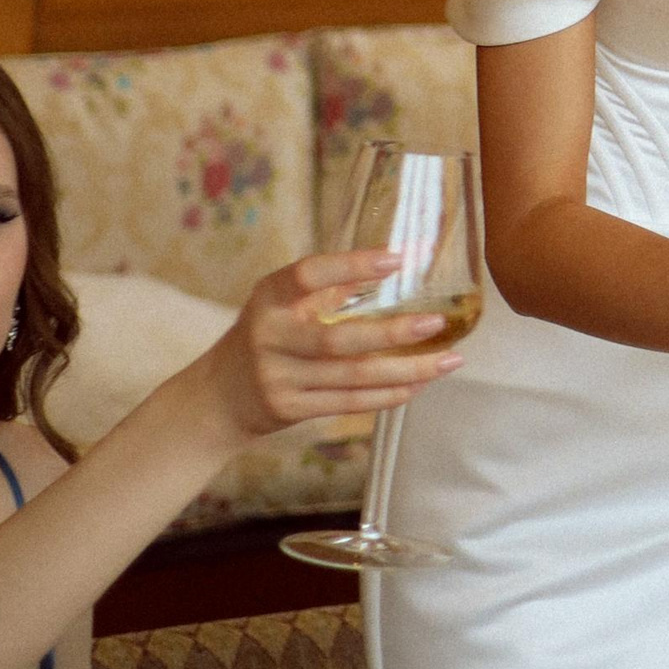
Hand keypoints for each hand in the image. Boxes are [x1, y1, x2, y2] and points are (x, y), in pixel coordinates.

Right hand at [214, 252, 464, 443]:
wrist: (219, 395)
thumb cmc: (267, 334)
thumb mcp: (284, 302)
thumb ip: (331, 286)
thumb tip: (399, 262)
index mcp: (270, 298)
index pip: (309, 274)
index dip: (352, 265)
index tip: (398, 260)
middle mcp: (270, 336)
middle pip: (338, 339)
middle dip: (392, 333)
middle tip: (437, 322)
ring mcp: (278, 377)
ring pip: (352, 377)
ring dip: (407, 370)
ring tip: (449, 360)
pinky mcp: (289, 408)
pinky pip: (348, 403)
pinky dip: (388, 395)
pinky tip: (419, 384)